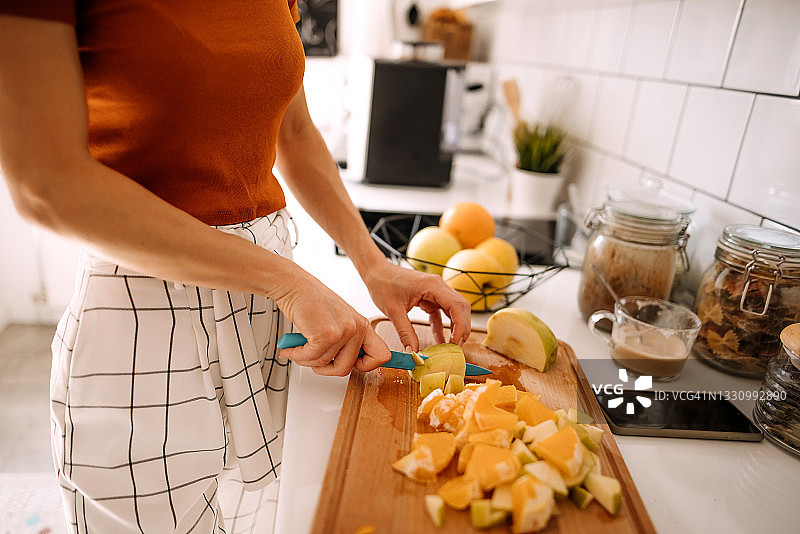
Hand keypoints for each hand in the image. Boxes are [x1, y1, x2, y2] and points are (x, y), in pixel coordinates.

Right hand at [274, 269, 390, 375]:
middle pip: (345, 369)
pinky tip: (291, 347)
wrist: (294, 285)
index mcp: (362, 325)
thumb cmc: (311, 301)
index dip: (365, 366)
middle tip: (313, 359)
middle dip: (324, 368)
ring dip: (305, 360)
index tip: (350, 365)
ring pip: (324, 365)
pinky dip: (296, 355)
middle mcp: (357, 327)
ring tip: (298, 348)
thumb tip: (345, 364)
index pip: (381, 355)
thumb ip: (345, 341)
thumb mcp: (337, 321)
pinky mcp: (327, 334)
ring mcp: (344, 331)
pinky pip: (311, 358)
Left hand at [361, 260, 471, 351]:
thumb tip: (412, 353)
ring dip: (455, 327)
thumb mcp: (393, 311)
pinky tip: (440, 341)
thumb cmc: (383, 285)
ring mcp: (435, 290)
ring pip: (454, 310)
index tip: (455, 344)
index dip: (461, 326)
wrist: (376, 271)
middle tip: (456, 349)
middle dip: (462, 329)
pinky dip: (443, 326)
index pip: (457, 306)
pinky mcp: (430, 296)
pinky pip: (441, 313)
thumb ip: (405, 333)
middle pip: (461, 308)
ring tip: (451, 347)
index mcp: (432, 285)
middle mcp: (438, 286)